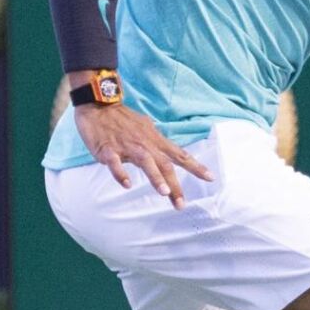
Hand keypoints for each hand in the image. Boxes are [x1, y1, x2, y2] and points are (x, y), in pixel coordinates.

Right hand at [73, 98, 214, 208]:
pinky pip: (116, 163)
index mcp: (155, 140)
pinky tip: (127, 185)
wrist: (99, 105)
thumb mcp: (145, 127)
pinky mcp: (109, 149)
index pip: (179, 155)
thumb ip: (155, 141)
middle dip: (175, 185)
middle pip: (165, 165)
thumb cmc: (121, 119)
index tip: (210, 178)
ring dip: (156, 177)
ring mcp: (127, 146)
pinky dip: (121, 174)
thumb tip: (166, 150)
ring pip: (146, 162)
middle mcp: (145, 144)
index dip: (195, 166)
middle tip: (181, 204)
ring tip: (164, 192)